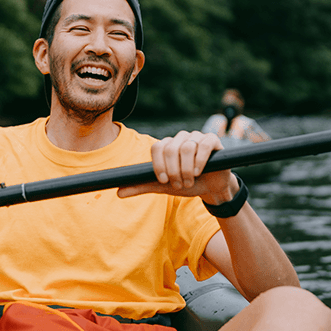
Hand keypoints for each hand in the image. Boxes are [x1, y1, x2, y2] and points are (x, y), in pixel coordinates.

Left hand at [117, 130, 237, 202]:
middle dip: (174, 170)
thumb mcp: (163, 187)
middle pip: (171, 148)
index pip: (156, 148)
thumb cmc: (186, 184)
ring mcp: (196, 137)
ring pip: (186, 147)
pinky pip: (203, 145)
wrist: (210, 188)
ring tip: (189, 181)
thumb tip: (118, 193)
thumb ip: (142, 186)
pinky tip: (199, 172)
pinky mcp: (212, 140)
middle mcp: (180, 138)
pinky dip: (200, 161)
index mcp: (167, 146)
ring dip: (187, 169)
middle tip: (179, 184)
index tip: (163, 180)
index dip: (158, 165)